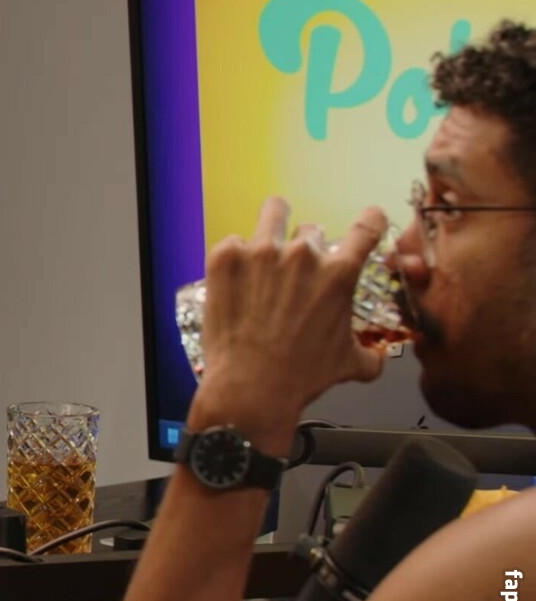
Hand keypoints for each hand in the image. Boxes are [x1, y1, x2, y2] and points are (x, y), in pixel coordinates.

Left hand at [199, 198, 388, 427]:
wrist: (252, 387)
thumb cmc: (303, 375)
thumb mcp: (349, 364)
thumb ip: (369, 353)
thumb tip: (376, 358)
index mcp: (339, 273)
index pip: (367, 228)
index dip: (371, 220)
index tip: (370, 218)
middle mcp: (302, 255)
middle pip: (311, 229)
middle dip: (307, 246)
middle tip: (296, 270)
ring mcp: (260, 252)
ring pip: (273, 213)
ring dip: (273, 224)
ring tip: (265, 242)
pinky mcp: (225, 258)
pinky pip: (233, 243)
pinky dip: (235, 257)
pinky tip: (235, 280)